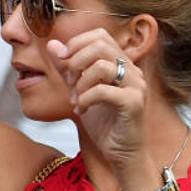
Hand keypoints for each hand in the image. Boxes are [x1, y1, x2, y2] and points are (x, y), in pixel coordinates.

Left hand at [48, 29, 146, 173]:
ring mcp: (137, 86)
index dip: (76, 43)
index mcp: (121, 63)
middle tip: (69, 82)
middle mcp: (132, 70)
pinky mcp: (135, 103)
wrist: (121, 155)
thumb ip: (67, 67)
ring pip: (101, 66)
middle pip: (100, 45)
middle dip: (75, 62)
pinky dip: (85, 98)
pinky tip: (82, 109)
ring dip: (80, 82)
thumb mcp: (79, 90)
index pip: (99, 35)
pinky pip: (103, 90)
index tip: (63, 61)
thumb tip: (53, 44)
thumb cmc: (103, 122)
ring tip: (75, 98)